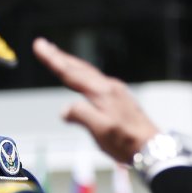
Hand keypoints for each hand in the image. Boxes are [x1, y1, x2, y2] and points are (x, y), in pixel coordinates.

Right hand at [32, 37, 158, 164]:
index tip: (39, 46)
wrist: (152, 148)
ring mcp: (116, 92)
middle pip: (80, 68)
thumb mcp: (100, 131)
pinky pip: (96, 80)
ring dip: (72, 64)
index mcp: (102, 92)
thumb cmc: (127, 142)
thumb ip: (81, 116)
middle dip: (60, 56)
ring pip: (89, 73)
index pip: (71, 73)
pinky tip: (83, 78)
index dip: (53, 60)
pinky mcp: (120, 99)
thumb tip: (65, 110)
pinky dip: (84, 74)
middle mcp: (110, 87)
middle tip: (43, 44)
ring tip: (59, 56)